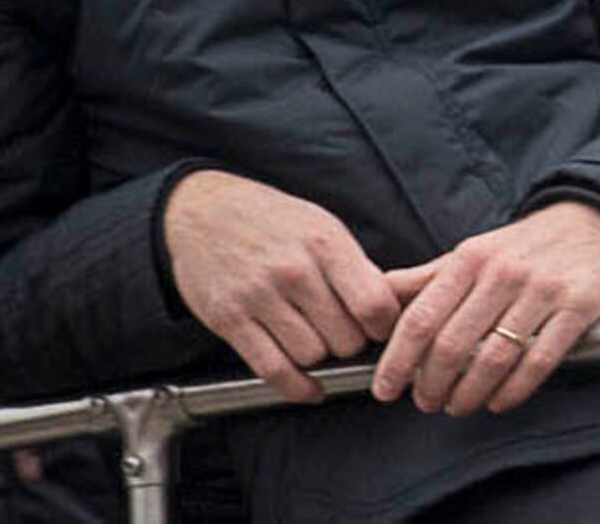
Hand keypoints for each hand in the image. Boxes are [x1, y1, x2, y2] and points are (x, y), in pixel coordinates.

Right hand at [161, 169, 406, 405]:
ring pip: (311, 356)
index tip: (381, 329)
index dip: (385, 326)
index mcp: (325, 245)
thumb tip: (393, 306)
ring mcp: (258, 298)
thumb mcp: (324, 228)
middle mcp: (293, 272)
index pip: (373, 304)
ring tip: (318, 342)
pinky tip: (310, 387)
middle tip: (346, 336)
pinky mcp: (229, 321)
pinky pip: (272, 369)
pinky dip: (296, 387)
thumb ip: (356, 268)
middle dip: (353, 345)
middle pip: (344, 338)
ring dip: (321, 360)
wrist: (205, 212)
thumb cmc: (273, 221)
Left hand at [372, 200, 599, 415]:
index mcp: (470, 259)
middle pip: (453, 345)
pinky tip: (499, 401)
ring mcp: (544, 290)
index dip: (397, 362)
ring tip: (458, 405)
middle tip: (425, 402)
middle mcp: (504, 272)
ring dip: (468, 394)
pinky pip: (539, 361)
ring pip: (493, 358)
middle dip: (431, 385)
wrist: (597, 223)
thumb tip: (375, 298)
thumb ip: (425, 279)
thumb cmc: (524, 248)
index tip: (385, 390)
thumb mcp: (473, 252)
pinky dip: (513, 391)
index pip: (420, 320)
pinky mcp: (579, 307)